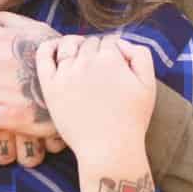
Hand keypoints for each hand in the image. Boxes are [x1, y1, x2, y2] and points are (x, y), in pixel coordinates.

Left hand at [35, 35, 155, 171]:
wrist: (109, 150)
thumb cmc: (131, 120)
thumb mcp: (149, 84)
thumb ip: (140, 54)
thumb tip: (121, 42)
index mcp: (111, 58)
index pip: (110, 41)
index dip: (115, 52)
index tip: (116, 68)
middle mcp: (87, 62)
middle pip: (90, 43)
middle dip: (97, 52)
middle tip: (101, 73)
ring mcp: (66, 73)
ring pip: (69, 44)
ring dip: (76, 46)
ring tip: (81, 60)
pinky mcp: (51, 87)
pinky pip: (44, 56)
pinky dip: (49, 47)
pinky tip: (56, 49)